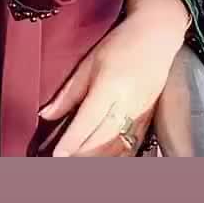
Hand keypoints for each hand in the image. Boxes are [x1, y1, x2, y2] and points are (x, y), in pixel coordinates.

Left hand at [40, 0, 188, 156]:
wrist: (157, 36)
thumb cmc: (120, 44)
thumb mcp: (90, 62)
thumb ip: (69, 92)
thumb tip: (45, 114)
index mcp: (110, 85)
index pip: (88, 120)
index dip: (72, 140)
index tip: (56, 156)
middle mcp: (127, 103)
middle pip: (103, 139)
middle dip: (80, 155)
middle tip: (60, 166)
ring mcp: (141, 114)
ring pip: (118, 148)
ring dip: (97, 160)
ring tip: (76, 166)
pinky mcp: (148, 120)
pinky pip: (131, 147)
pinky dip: (116, 159)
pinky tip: (101, 164)